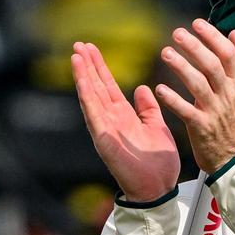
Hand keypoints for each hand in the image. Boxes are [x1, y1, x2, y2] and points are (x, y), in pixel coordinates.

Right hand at [72, 42, 179, 201]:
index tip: (92, 50)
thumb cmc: (159, 164)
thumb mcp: (157, 128)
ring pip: (91, 98)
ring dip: (83, 76)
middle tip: (79, 44)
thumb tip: (142, 88)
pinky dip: (87, 96)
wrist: (159, 189)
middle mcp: (111, 122)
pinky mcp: (105, 140)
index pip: (108, 88)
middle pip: (97, 88)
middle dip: (89, 66)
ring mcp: (106, 130)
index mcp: (124, 118)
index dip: (101, 69)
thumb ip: (148, 109)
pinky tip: (82, 79)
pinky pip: (94, 114)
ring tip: (76, 55)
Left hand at [155, 19, 234, 172]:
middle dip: (195, 47)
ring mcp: (215, 112)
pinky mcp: (202, 128)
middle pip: (213, 66)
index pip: (227, 54)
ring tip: (166, 53)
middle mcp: (228, 95)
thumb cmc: (234, 121)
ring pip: (199, 85)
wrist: (234, 158)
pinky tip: (159, 89)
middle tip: (177, 33)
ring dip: (182, 67)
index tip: (196, 23)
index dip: (212, 37)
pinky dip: (173, 100)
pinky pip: (186, 111)